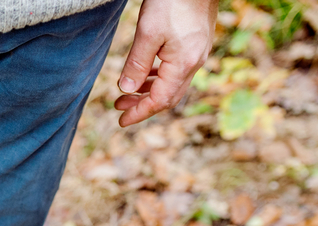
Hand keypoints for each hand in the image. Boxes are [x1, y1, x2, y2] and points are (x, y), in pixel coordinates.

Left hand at [115, 0, 217, 126]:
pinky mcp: (196, 42)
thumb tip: (125, 89)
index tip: (121, 121)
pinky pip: (177, 69)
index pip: (160, 101)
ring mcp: (198, 52)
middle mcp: (194, 62)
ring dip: (149, 90)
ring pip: (172, 82)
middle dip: (142, 105)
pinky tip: (147, 72)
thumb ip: (137, 64)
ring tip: (128, 92)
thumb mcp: (148, 33)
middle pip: (168, 96)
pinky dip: (159, 76)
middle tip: (119, 107)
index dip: (139, 113)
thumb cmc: (173, 2)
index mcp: (183, 64)